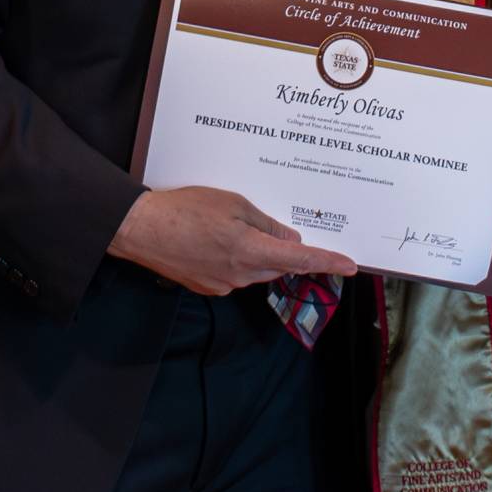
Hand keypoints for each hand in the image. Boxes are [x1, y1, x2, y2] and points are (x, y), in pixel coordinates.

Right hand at [107, 187, 356, 295]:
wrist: (141, 229)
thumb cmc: (185, 209)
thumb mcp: (233, 204)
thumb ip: (266, 224)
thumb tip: (289, 240)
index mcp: (250, 250)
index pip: (300, 259)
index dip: (327, 262)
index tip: (350, 266)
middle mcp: (240, 275)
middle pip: (279, 266)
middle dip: (283, 249)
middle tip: (273, 225)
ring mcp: (223, 285)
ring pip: (257, 270)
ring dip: (258, 252)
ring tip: (232, 226)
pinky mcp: (208, 287)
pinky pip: (236, 274)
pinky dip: (237, 258)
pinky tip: (217, 239)